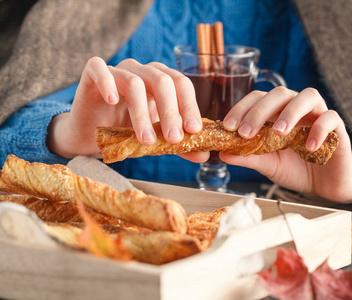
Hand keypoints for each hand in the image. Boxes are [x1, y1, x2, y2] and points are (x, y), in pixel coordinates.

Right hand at [47, 57, 207, 162]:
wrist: (90, 135)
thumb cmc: (125, 132)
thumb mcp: (155, 140)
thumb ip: (178, 145)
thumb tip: (204, 155)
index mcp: (161, 81)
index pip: (182, 85)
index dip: (189, 106)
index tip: (194, 130)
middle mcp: (142, 71)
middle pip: (162, 81)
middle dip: (170, 112)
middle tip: (173, 138)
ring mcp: (117, 70)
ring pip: (134, 83)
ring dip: (142, 114)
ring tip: (145, 140)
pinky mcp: (91, 73)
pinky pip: (99, 68)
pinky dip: (107, 83)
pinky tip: (113, 101)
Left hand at [221, 87, 351, 203]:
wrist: (325, 184)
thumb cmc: (296, 168)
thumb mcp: (268, 164)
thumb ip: (249, 157)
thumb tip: (222, 153)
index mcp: (277, 112)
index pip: (258, 99)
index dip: (242, 108)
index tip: (229, 127)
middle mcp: (297, 108)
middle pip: (280, 93)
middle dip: (260, 111)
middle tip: (246, 133)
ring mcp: (318, 114)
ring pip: (308, 96)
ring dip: (290, 112)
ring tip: (279, 133)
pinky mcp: (338, 128)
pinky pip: (331, 117)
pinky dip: (319, 129)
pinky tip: (308, 146)